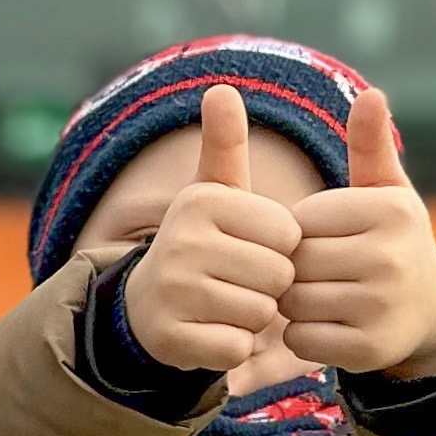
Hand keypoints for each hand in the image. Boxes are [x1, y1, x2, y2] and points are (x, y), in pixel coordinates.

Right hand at [123, 86, 302, 374]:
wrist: (145, 306)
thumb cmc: (201, 245)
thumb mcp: (213, 194)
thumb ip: (224, 146)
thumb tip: (221, 88)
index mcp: (202, 201)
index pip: (290, 234)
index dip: (280, 249)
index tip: (247, 248)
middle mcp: (180, 242)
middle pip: (278, 275)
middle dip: (269, 286)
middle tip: (235, 282)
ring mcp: (172, 291)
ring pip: (260, 314)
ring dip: (252, 318)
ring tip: (222, 306)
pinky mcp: (170, 337)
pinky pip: (237, 347)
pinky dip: (232, 347)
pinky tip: (209, 332)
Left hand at [286, 87, 435, 378]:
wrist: (431, 310)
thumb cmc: (391, 240)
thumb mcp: (387, 191)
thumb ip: (370, 145)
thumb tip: (371, 93)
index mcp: (390, 211)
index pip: (300, 220)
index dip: (300, 232)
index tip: (326, 239)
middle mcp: (390, 256)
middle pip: (293, 262)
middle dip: (293, 268)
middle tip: (318, 273)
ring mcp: (382, 305)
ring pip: (292, 302)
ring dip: (293, 304)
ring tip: (321, 295)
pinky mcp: (370, 348)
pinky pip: (301, 340)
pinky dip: (303, 336)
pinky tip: (327, 325)